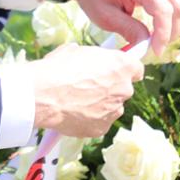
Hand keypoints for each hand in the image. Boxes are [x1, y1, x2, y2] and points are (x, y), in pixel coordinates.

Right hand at [25, 44, 143, 137]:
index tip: (115, 71)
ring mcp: (114, 111)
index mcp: (122, 66)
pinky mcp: (102, 128)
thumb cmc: (58, 68)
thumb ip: (92, 59)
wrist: (43, 95)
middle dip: (110, 88)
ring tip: (77, 101)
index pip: (136, 68)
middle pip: (123, 89)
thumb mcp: (76, 51)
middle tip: (88, 86)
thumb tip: (90, 62)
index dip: (124, 70)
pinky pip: (100, 122)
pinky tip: (73, 112)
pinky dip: (90, 119)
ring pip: (112, 107)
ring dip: (100, 104)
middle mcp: (124, 89)